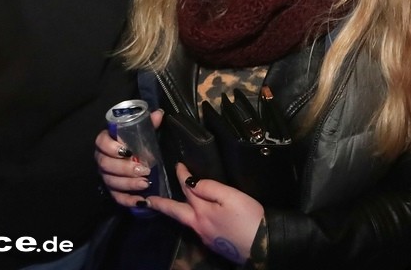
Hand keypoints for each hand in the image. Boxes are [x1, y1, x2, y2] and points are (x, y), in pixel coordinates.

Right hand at [94, 109, 163, 207]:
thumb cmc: (137, 143)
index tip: (128, 151)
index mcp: (106, 141)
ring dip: (128, 184)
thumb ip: (149, 124)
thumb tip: (159, 114)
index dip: (111, 147)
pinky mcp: (112, 190)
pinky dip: (128, 200)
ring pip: (111, 182)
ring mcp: (106, 175)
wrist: (136, 158)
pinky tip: (140, 201)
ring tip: (146, 184)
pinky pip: (116, 197)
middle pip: (105, 165)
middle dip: (125, 168)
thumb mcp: (143, 132)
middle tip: (144, 169)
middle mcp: (102, 159)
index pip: (101, 142)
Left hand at [147, 162, 264, 264]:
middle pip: (176, 212)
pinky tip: (197, 216)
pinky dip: (192, 218)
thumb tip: (190, 183)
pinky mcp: (214, 243)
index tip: (177, 165)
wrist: (262, 246)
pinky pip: (198, 227)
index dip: (181, 175)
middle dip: (161, 204)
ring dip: (177, 211)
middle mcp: (198, 226)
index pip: (186, 189)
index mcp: (201, 212)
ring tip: (171, 204)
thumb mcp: (230, 196)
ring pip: (186, 221)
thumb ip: (209, 188)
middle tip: (148, 200)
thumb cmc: (249, 218)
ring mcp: (205, 237)